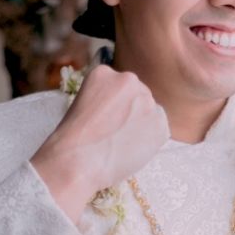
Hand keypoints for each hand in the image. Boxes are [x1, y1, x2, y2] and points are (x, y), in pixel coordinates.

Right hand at [30, 65, 169, 218]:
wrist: (78, 162)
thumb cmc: (73, 140)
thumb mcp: (84, 104)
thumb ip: (107, 99)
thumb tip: (126, 109)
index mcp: (105, 72)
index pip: (119, 86)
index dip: (114, 106)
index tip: (105, 119)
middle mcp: (129, 79)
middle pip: (137, 95)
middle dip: (131, 112)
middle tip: (116, 133)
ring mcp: (147, 100)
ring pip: (150, 112)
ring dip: (141, 125)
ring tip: (121, 143)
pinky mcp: (161, 122)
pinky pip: (160, 129)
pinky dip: (150, 140)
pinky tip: (131, 149)